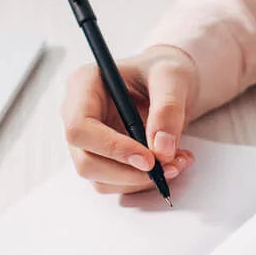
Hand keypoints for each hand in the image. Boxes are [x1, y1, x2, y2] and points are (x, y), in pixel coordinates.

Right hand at [63, 45, 197, 193]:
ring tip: (178, 162)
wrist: (169, 84)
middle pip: (86, 161)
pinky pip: (116, 183)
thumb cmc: (163, 71)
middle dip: (130, 172)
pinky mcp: (102, 158)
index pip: (79, 127)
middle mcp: (77, 114)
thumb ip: (168, 108)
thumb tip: (161, 149)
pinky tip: (170, 164)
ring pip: (100, 178)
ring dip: (141, 181)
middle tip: (169, 167)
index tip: (149, 159)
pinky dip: (144, 182)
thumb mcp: (172, 77)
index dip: (112, 148)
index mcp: (83, 85)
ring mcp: (88, 140)